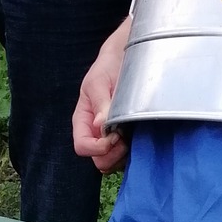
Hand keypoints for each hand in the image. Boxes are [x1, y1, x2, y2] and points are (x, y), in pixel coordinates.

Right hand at [73, 18, 132, 172]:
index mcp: (84, 120)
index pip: (82, 146)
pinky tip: (139, 136)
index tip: (114, 137)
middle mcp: (95, 132)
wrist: (125, 59)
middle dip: (112, 155)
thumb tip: (100, 125)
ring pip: (113, 162)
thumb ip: (100, 103)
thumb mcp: (99, 81)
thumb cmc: (107, 68)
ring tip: (132, 137)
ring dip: (123, 156)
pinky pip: (127, 156)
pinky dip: (133, 153)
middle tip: (125, 139)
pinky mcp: (126, 137)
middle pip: (98, 160)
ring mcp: (110, 137)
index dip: (97, 148)